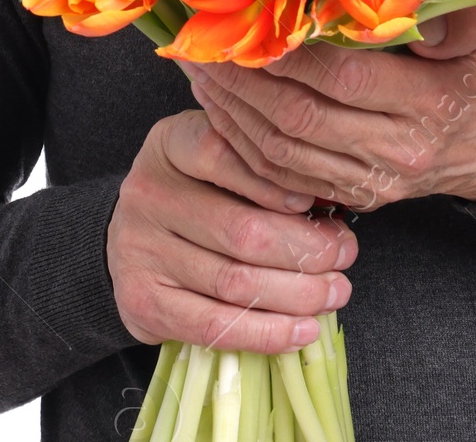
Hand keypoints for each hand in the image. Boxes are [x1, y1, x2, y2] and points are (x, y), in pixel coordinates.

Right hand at [106, 110, 357, 352]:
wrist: (131, 235)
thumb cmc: (195, 189)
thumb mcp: (219, 157)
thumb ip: (262, 168)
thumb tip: (332, 203)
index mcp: (170, 143)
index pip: (222, 154)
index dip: (275, 183)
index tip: (316, 202)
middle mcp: (148, 193)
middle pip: (240, 230)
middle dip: (305, 249)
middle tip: (344, 255)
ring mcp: (140, 250)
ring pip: (233, 282)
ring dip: (296, 294)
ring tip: (334, 293)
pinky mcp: (142, 301)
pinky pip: (213, 326)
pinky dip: (265, 333)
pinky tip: (303, 330)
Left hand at [179, 7, 475, 210]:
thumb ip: (460, 11)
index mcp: (430, 105)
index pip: (345, 78)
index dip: (293, 51)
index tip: (253, 15)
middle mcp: (396, 150)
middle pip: (301, 118)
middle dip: (244, 79)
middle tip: (203, 38)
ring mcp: (372, 180)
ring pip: (283, 152)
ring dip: (232, 111)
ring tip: (198, 67)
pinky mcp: (355, 195)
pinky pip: (284, 177)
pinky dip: (243, 145)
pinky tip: (219, 109)